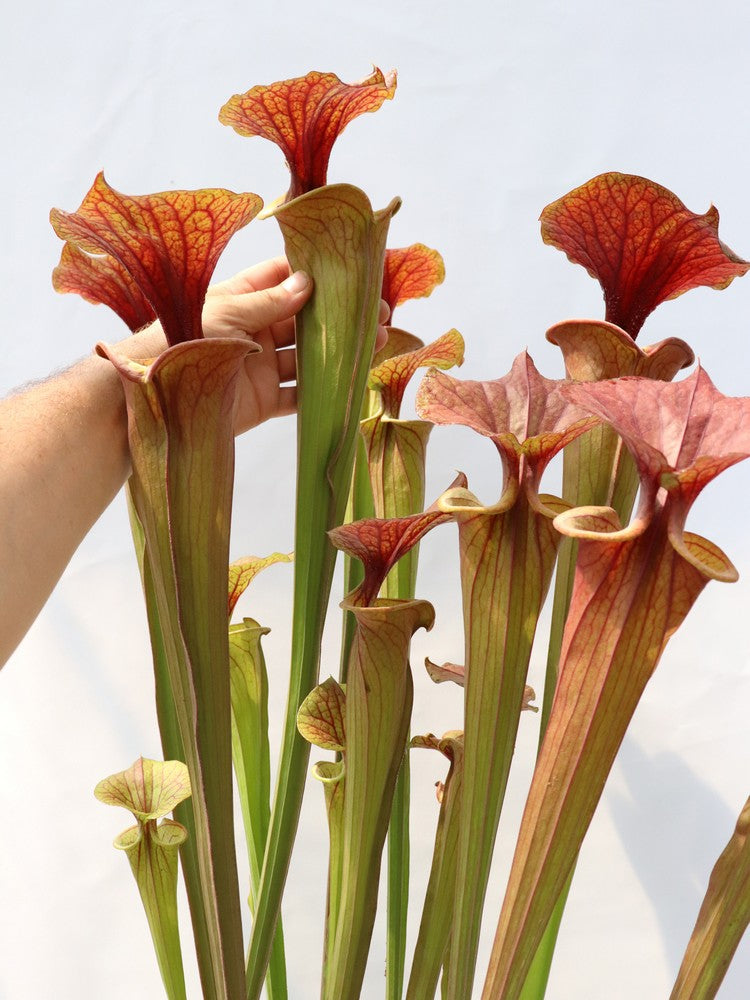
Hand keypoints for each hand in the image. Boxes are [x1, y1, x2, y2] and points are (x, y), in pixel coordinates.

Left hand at [124, 256, 388, 433]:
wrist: (150, 398)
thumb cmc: (178, 341)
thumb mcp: (225, 312)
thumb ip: (269, 302)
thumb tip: (308, 283)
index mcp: (240, 300)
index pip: (284, 279)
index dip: (316, 274)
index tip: (351, 271)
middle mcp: (253, 331)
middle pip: (304, 320)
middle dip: (338, 316)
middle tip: (378, 311)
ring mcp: (260, 367)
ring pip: (308, 357)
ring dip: (340, 351)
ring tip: (377, 342)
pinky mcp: (262, 401)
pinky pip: (300, 396)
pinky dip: (324, 392)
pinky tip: (353, 382)